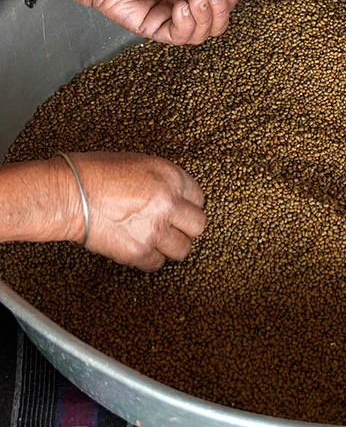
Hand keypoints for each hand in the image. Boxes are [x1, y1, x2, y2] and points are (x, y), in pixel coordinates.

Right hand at [61, 152, 206, 271]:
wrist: (66, 194)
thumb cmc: (90, 173)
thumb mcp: (136, 163)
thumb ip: (160, 181)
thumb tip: (171, 195)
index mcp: (169, 176)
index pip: (198, 197)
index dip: (188, 205)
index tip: (181, 211)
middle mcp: (168, 202)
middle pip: (198, 225)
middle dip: (186, 228)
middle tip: (174, 228)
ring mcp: (155, 228)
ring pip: (183, 249)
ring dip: (171, 247)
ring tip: (157, 241)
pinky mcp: (139, 251)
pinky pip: (156, 264)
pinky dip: (149, 260)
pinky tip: (140, 250)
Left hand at [74, 0, 239, 44]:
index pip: (224, 0)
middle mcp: (187, 5)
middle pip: (219, 21)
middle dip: (221, 7)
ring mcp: (173, 19)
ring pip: (204, 33)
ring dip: (206, 16)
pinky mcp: (156, 29)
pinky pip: (180, 36)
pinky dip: (186, 24)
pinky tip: (181, 7)